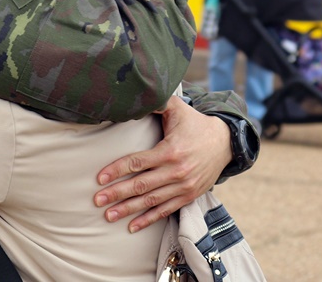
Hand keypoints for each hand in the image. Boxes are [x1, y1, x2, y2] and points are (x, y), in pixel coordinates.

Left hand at [94, 96, 231, 232]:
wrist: (225, 142)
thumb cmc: (194, 123)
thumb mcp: (177, 108)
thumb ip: (156, 102)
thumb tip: (135, 94)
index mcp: (170, 150)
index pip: (138, 163)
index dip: (117, 170)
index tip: (99, 178)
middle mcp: (177, 171)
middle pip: (141, 185)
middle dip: (117, 193)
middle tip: (97, 200)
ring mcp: (183, 186)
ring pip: (151, 201)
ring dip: (129, 210)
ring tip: (109, 215)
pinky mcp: (189, 195)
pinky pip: (166, 210)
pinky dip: (149, 219)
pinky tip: (132, 226)